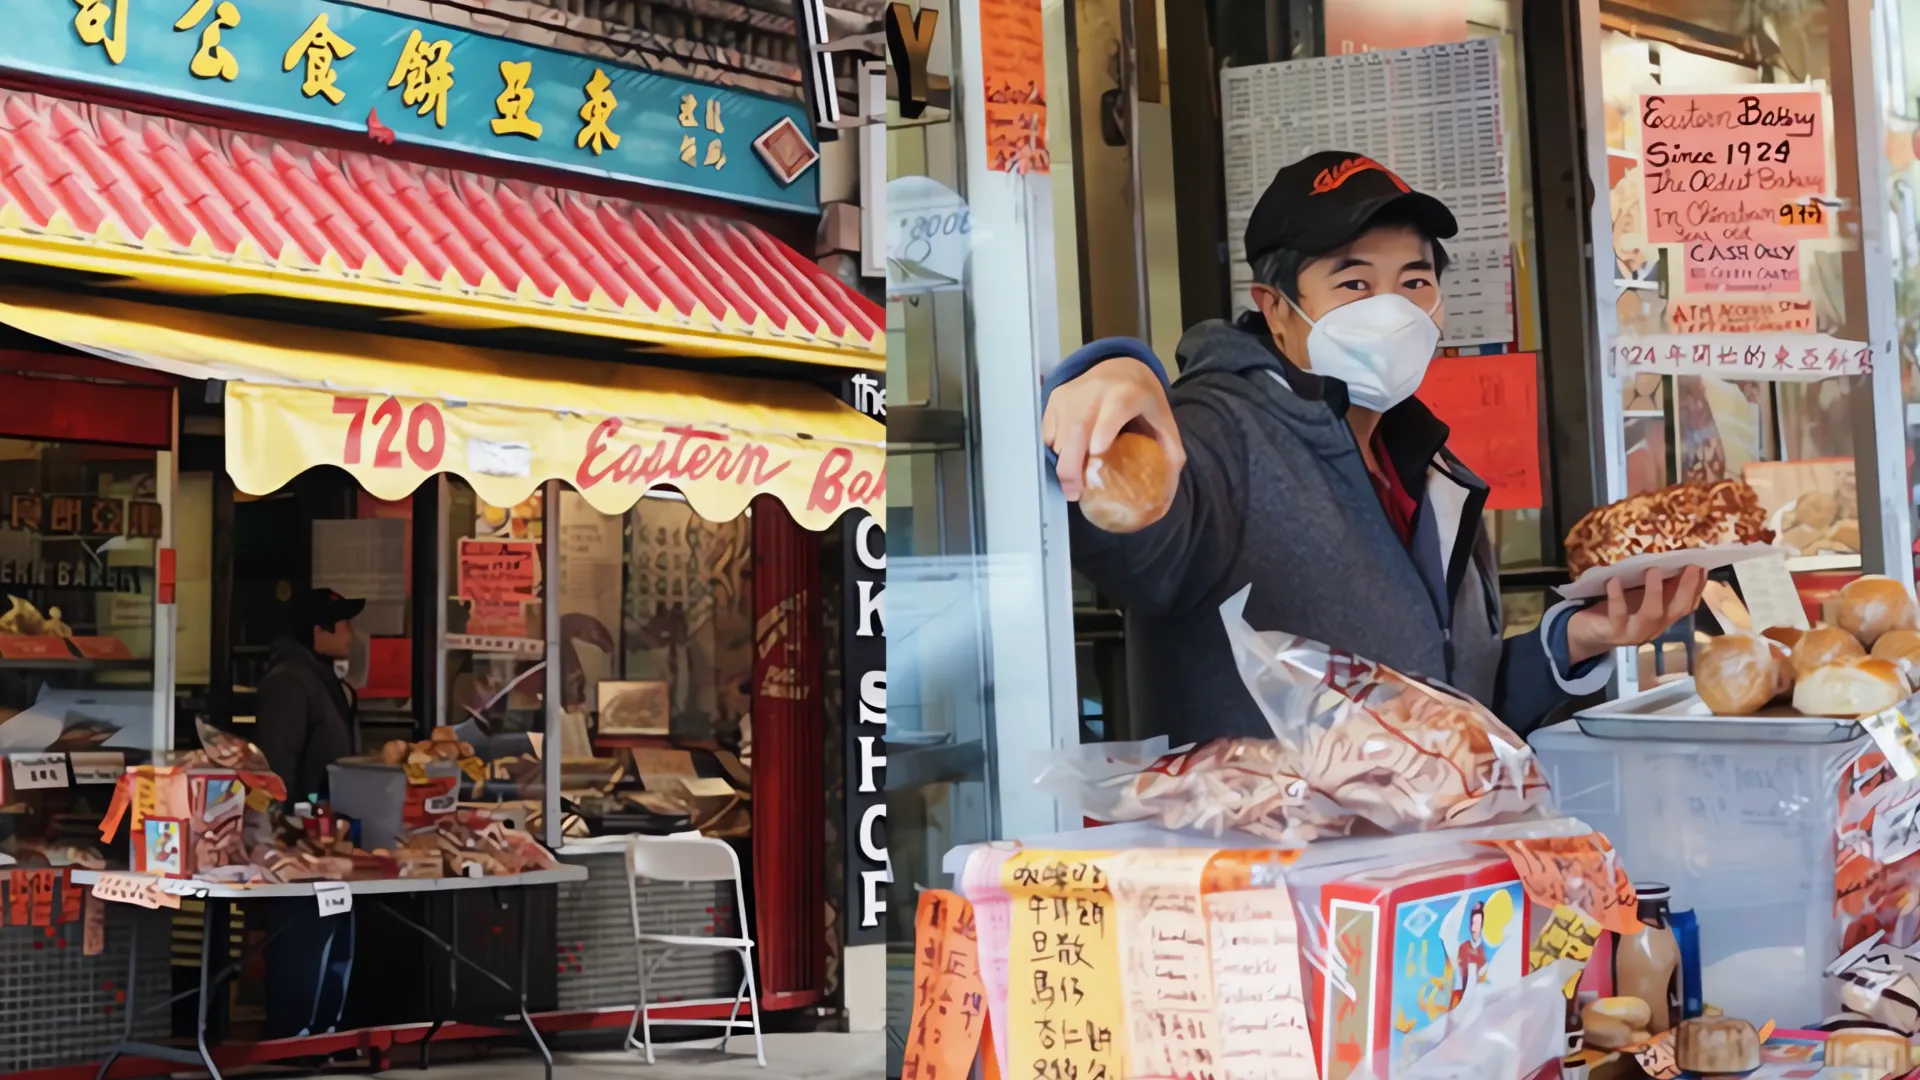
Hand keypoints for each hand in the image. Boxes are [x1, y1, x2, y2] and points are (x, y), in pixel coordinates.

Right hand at [1042, 357, 1184, 504]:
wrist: (1120, 365)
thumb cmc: (1143, 401)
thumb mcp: (1164, 422)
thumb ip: (1170, 457)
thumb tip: (1163, 504)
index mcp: (1126, 394)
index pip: (1112, 412)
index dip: (1103, 432)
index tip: (1097, 455)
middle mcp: (1094, 391)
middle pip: (1076, 430)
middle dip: (1070, 466)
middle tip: (1074, 494)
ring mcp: (1071, 394)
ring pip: (1058, 436)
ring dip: (1063, 461)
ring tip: (1075, 479)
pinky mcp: (1055, 398)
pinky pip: (1048, 433)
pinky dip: (1055, 450)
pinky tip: (1069, 457)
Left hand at [1565, 565, 1707, 665]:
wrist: (1586, 634)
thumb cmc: (1614, 611)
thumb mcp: (1638, 597)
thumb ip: (1657, 587)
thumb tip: (1675, 563)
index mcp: (1662, 619)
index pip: (1686, 605)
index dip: (1697, 588)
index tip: (1704, 567)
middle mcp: (1653, 628)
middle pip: (1676, 610)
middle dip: (1686, 588)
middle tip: (1690, 566)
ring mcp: (1633, 632)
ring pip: (1651, 615)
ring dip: (1655, 592)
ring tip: (1653, 570)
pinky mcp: (1612, 632)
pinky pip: (1617, 615)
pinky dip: (1617, 597)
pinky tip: (1614, 580)